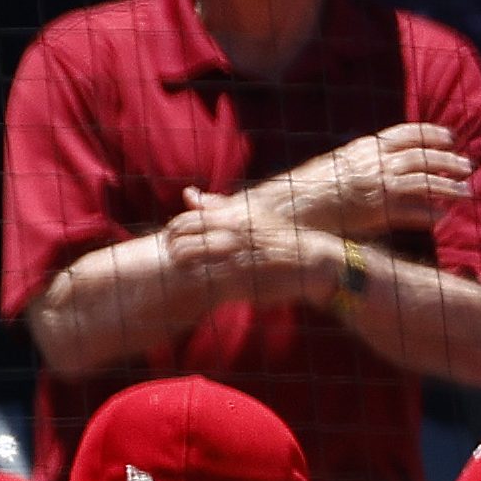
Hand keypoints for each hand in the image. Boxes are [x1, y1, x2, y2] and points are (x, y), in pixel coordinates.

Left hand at [158, 197, 351, 309]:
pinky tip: (198, 287)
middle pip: (184, 241)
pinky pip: (212, 279)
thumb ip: (216, 206)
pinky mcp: (244, 276)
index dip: (171, 232)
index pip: (185, 221)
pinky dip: (201, 283)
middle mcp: (230, 232)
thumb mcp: (248, 214)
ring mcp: (237, 254)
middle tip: (172, 260)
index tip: (169, 241)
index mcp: (230, 216)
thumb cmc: (277, 238)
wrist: (311, 260)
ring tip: (182, 273)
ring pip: (193, 259)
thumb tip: (187, 193)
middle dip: (173, 252)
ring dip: (183, 268)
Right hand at [238, 124, 476, 241]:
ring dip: (449, 186)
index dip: (431, 133)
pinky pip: (414, 210)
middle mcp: (374, 162)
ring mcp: (377, 185)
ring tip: (467, 192)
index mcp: (363, 147)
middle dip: (449, 160)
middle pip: (422, 155)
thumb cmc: (304, 194)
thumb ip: (355, 164)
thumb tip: (366, 166)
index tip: (449, 136)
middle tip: (468, 166)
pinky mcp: (377, 211)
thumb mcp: (332, 167)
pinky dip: (432, 213)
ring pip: (425, 181)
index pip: (405, 133)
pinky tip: (445, 216)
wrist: (288, 209)